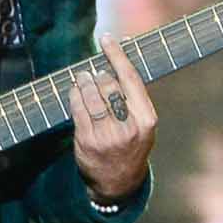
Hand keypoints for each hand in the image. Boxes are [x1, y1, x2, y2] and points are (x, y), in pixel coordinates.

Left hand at [71, 32, 156, 200]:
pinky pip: (78, 109)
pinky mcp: (87, 141)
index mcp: (147, 119)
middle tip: (94, 72)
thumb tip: (121, 56)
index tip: (107, 39)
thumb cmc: (131, 144)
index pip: (131, 79)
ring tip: (83, 78)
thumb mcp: (142, 124)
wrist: (118, 183)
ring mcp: (107, 135)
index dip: (117, 55)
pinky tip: (75, 91)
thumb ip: (134, 96)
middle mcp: (128, 127)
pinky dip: (75, 95)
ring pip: (91, 95)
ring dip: (84, 81)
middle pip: (109, 85)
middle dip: (99, 73)